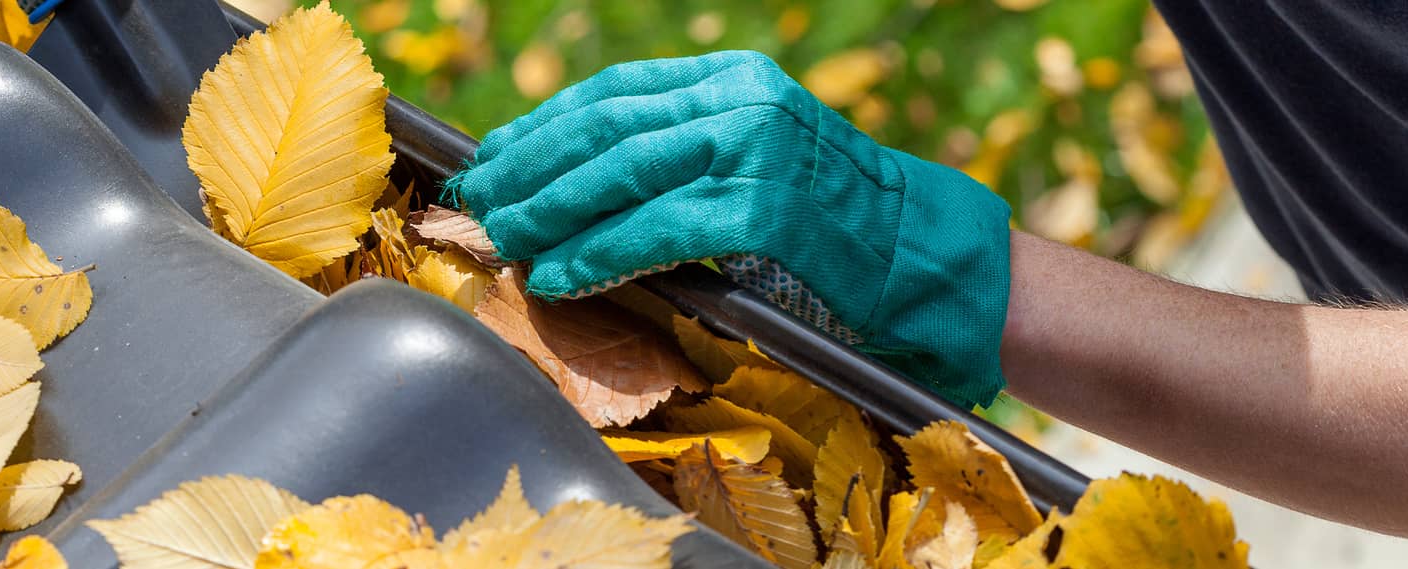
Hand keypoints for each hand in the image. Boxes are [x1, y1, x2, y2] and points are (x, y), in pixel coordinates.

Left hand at [448, 51, 1012, 407]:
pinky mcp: (764, 211)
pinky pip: (656, 231)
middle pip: (605, 127)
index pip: (615, 91)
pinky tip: (561, 274)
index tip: (496, 157)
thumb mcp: (758, 155)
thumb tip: (577, 178)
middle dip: (531, 168)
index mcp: (734, 78)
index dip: (544, 125)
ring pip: (620, 173)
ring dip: (550, 211)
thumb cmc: (835, 222)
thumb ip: (684, 151)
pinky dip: (598, 254)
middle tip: (481, 201)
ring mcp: (754, 151)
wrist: (926, 257)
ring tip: (506, 238)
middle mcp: (741, 100)